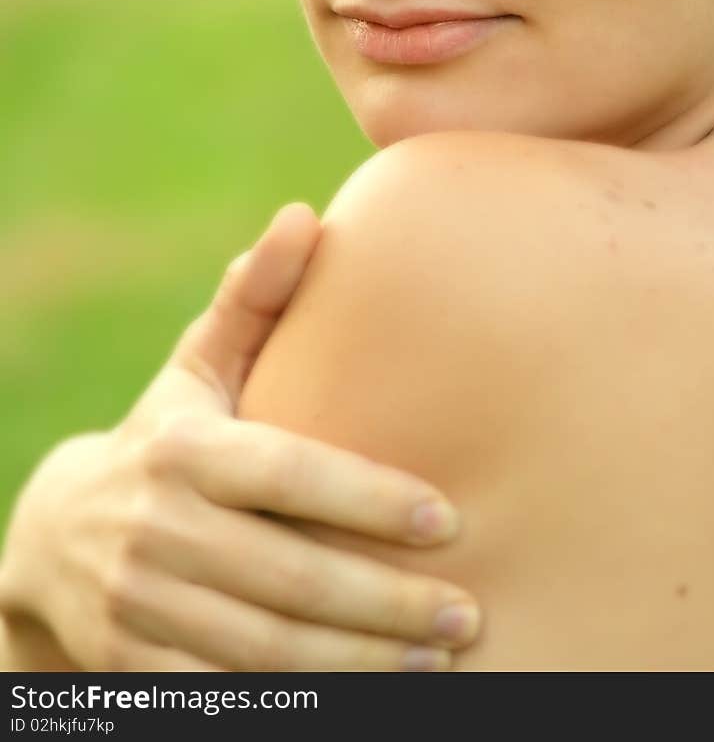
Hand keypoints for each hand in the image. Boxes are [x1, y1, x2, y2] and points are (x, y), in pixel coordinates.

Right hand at [0, 205, 479, 670]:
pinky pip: (230, 696)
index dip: (366, 498)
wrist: (50, 541)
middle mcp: (158, 530)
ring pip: (266, 650)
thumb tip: (305, 215)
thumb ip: (254, 298)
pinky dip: (303, 702)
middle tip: (467, 612)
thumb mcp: (198, 368)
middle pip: (288, 576)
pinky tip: (371, 694)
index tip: (447, 519)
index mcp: (183, 449)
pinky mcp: (138, 670)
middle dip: (384, 601)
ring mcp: (141, 607)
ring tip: (440, 658)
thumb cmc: (164, 437)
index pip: (286, 474)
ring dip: (359, 662)